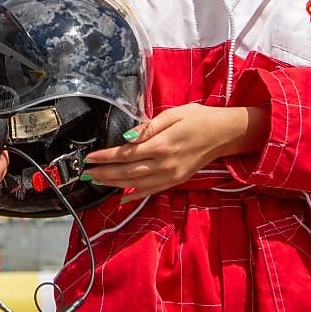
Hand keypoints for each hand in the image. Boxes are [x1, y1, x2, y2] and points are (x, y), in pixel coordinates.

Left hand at [83, 104, 268, 201]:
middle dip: (105, 173)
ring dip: (115, 184)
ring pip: (137, 183)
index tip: (90, 158)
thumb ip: (148, 127)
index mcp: (162, 145)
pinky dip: (136, 195)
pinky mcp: (176, 180)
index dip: (106, 157)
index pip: (126, 154)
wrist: (224, 133)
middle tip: (86, 173)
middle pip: (128, 172)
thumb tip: (127, 138)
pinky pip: (152, 190)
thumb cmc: (198, 118)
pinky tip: (122, 197)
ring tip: (97, 181)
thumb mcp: (173, 114)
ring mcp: (171, 175)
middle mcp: (165, 164)